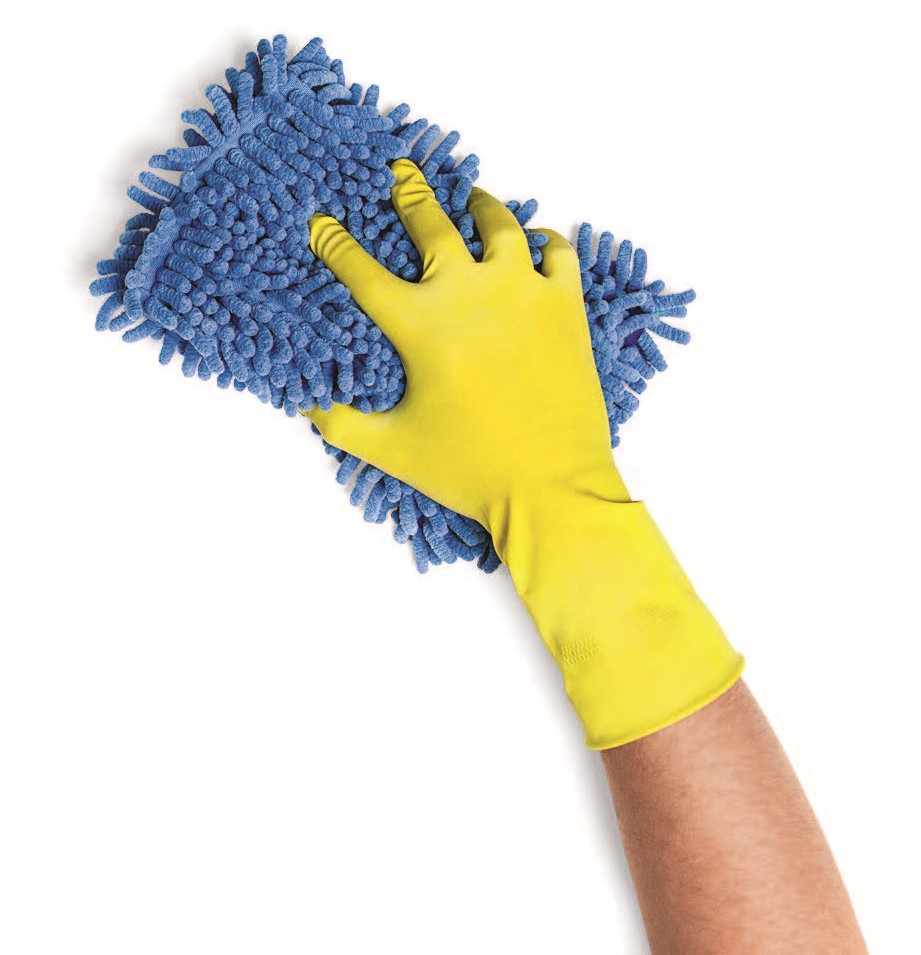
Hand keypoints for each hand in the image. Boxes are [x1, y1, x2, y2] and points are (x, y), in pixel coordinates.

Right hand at [307, 159, 742, 749]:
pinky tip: (535, 241)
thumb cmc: (469, 470)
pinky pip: (557, 251)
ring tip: (472, 198)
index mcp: (419, 324)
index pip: (362, 271)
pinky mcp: (565, 305)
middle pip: (430, 224)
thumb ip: (342, 424)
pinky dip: (543, 240)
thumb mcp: (393, 450)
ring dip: (480, 206)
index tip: (321, 222)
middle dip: (409, 193)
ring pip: (498, 224)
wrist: (552, 487)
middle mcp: (468, 291)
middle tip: (402, 172)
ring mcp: (522, 291)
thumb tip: (306, 408)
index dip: (336, 244)